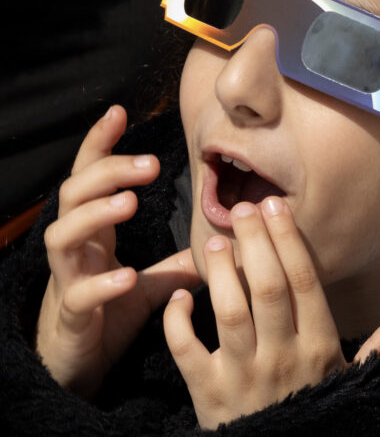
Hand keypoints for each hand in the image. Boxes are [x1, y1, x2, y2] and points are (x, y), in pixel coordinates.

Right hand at [36, 105, 201, 397]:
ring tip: (130, 202)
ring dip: (96, 215)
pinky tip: (128, 275)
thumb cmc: (109, 313)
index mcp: (95, 234)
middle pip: (73, 195)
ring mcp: (68, 280)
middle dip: (107, 173)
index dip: (100, 144)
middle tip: (150, 165)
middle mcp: (77, 249)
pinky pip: (78, 295)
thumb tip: (221, 244)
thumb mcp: (150, 282)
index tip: (120, 111)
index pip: (91, 178)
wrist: (80, 365)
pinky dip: (101, 283)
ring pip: (61, 236)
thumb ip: (176, 261)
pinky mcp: (72, 317)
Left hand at [163, 197, 379, 429]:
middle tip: (243, 209)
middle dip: (256, 243)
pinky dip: (178, 321)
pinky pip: (187, 351)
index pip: (306, 284)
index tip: (276, 208)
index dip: (290, 242)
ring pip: (230, 312)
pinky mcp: (207, 392)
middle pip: (268, 289)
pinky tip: (180, 295)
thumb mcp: (353, 378)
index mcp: (319, 347)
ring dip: (222, 273)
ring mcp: (243, 374)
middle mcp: (283, 357)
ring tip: (216, 242)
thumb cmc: (316, 409)